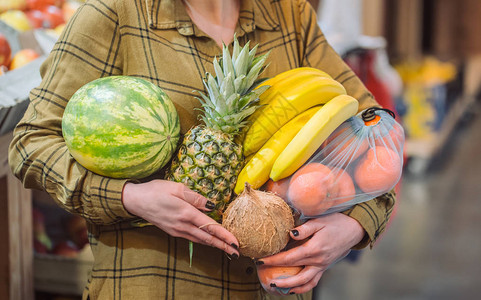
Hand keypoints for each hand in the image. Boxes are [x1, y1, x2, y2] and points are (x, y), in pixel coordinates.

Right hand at [122, 180, 238, 256]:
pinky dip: (204, 240)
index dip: (224, 235)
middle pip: (207, 238)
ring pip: (200, 240)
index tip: (235, 242)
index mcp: (185, 213)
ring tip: (227, 248)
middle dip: (223, 245)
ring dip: (214, 244)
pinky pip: (192, 238)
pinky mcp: (173, 231)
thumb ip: (196, 198)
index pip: (209, 226)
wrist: (135, 201)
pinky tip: (210, 240)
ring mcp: (177, 230)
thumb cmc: (156, 190)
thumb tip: (212, 205)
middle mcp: (182, 225)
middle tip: (237, 252)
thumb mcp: (177, 188)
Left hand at [257, 213, 364, 294]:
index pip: (289, 258)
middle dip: (276, 274)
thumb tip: (289, 233)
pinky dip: (302, 287)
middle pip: (294, 273)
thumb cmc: (335, 222)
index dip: (273, 260)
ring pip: (304, 282)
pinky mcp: (324, 268)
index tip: (260, 260)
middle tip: (261, 271)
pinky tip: (291, 288)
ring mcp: (322, 266)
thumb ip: (304, 228)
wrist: (354, 229)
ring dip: (288, 287)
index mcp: (314, 248)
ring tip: (274, 286)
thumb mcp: (319, 220)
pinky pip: (313, 282)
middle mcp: (318, 261)